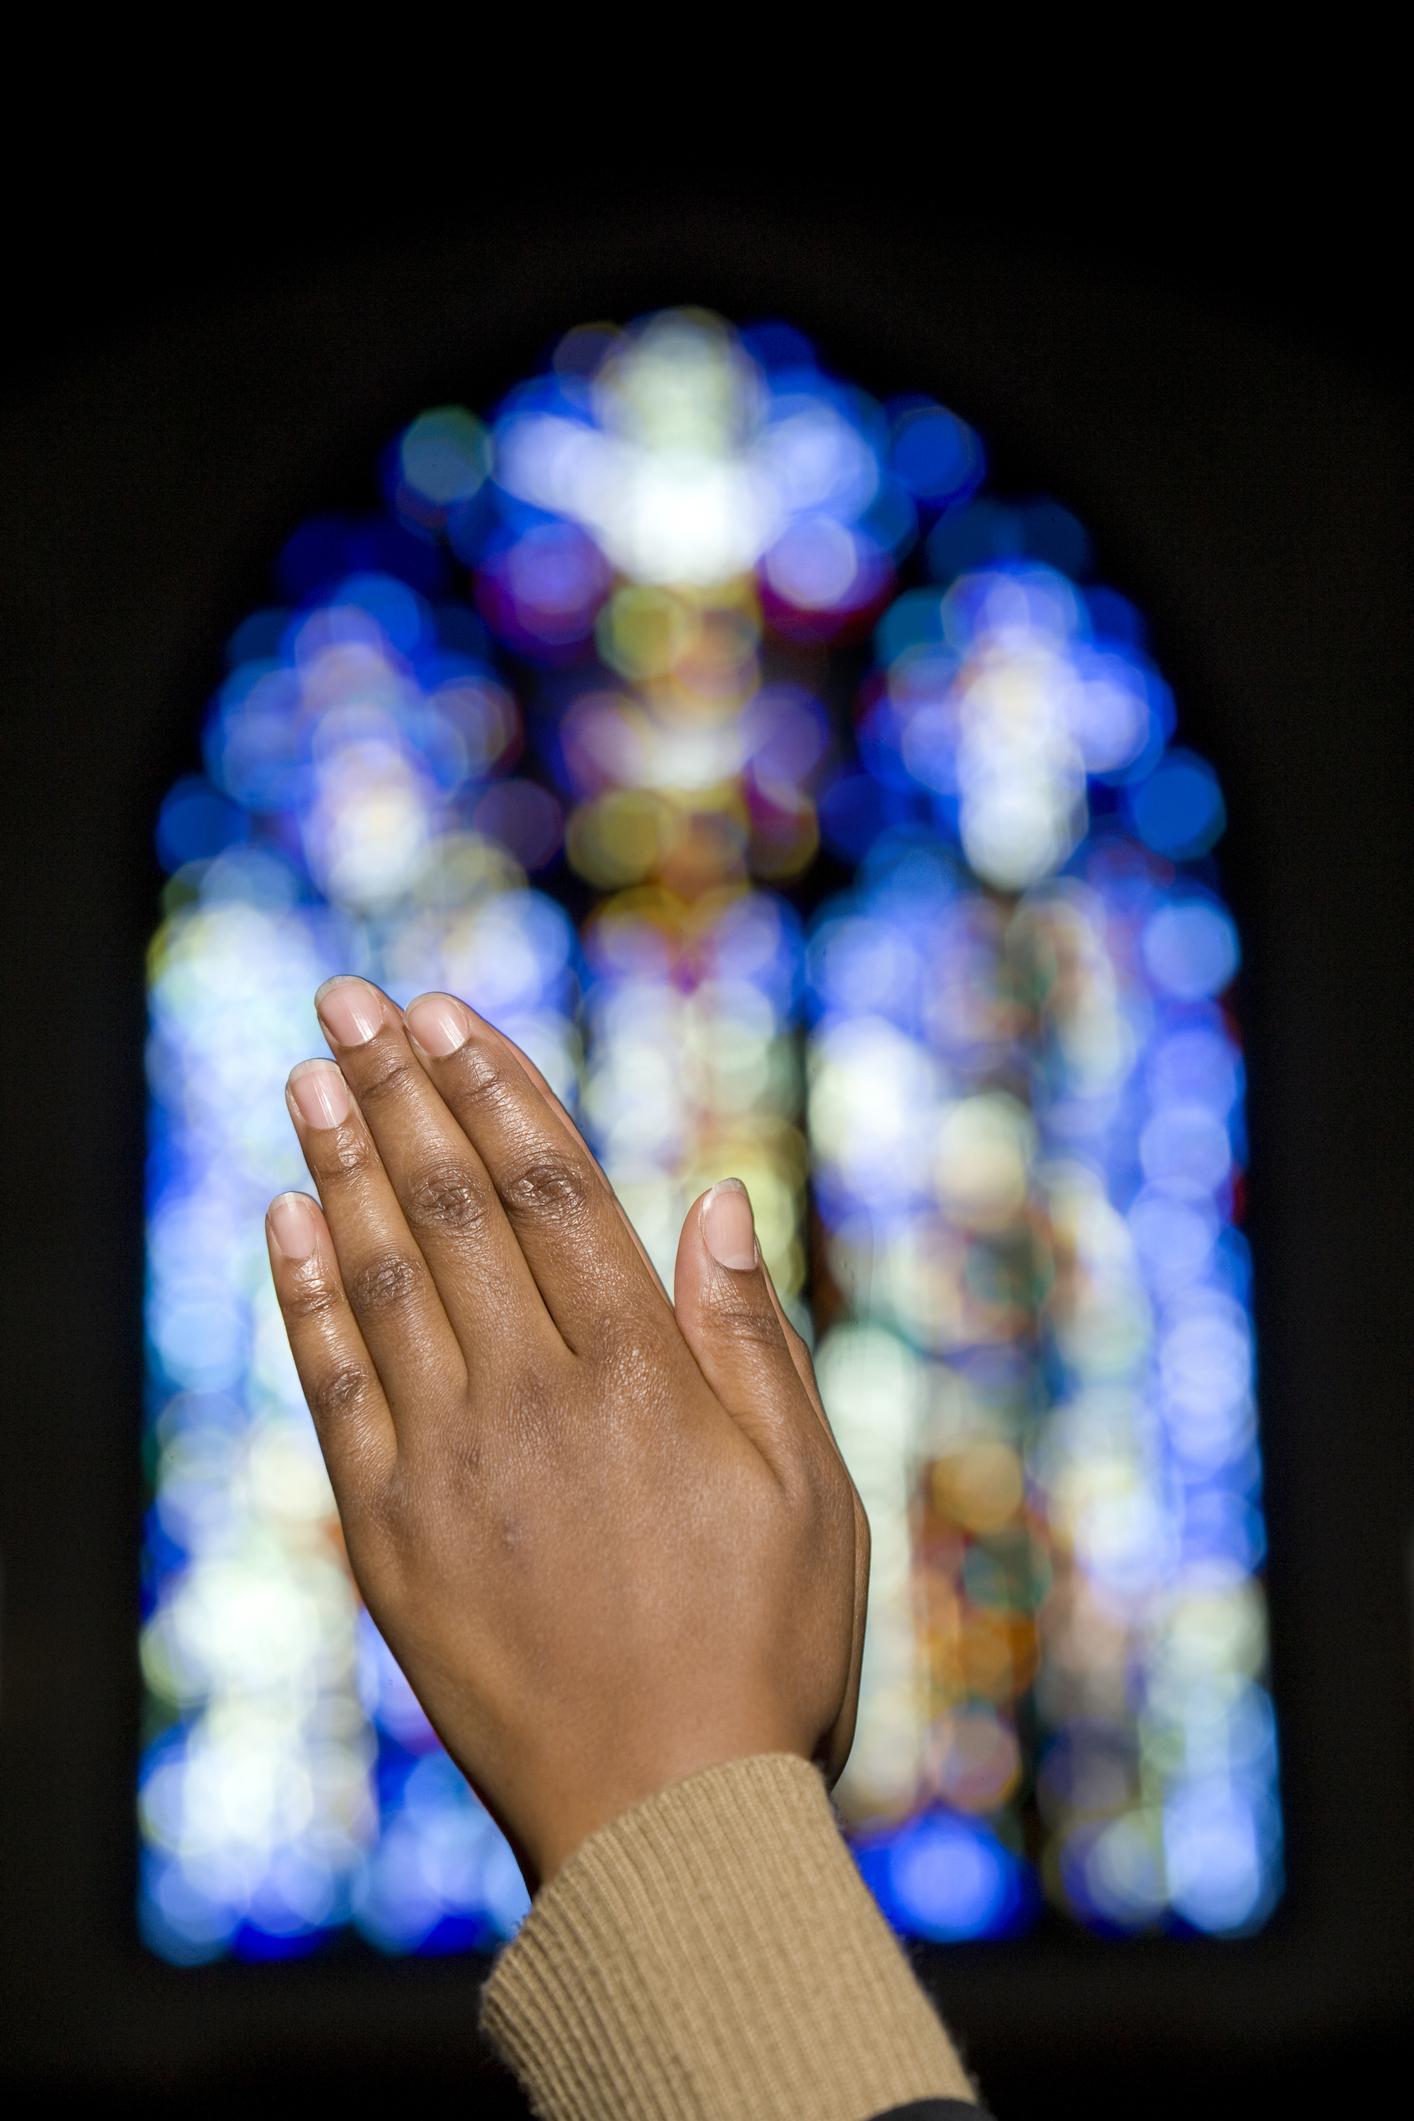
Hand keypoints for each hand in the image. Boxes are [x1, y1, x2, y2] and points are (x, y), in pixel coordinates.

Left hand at [265, 976, 867, 1886]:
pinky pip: (333, 1385)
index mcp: (641, 1376)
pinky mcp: (388, 1534)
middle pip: (449, 1208)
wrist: (663, 1827)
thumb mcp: (812, 1493)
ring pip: (381, 1275)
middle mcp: (533, 1397)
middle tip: (348, 998)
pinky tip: (284, 1218)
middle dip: (399, 1089)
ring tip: (310, 1071)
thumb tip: (716, 1198)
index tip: (448, 1012)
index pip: (552, 1193)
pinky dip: (304, 1293)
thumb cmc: (766, 1656)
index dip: (495, 1090)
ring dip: (339, 1161)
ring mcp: (449, 1463)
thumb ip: (752, 1340)